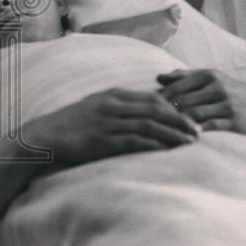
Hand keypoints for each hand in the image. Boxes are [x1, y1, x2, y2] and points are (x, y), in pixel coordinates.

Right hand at [23, 88, 199, 166]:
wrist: (47, 136)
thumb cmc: (72, 123)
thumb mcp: (96, 106)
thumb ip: (119, 106)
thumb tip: (144, 112)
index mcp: (113, 95)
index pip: (151, 98)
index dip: (174, 108)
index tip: (189, 118)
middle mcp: (113, 105)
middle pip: (155, 110)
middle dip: (180, 120)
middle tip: (198, 131)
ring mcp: (108, 123)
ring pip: (149, 126)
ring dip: (172, 134)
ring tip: (189, 143)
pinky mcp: (103, 141)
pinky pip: (135, 142)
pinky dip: (154, 145)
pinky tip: (167, 151)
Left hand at [157, 69, 245, 139]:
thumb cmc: (231, 93)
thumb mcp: (211, 79)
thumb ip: (185, 77)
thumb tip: (158, 77)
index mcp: (207, 76)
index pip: (176, 86)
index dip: (159, 98)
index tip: (146, 108)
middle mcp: (216, 87)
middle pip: (182, 101)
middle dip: (164, 112)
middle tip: (149, 123)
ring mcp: (226, 104)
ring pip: (193, 114)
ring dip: (176, 124)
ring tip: (161, 132)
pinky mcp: (234, 121)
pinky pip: (209, 127)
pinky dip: (194, 133)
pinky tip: (182, 139)